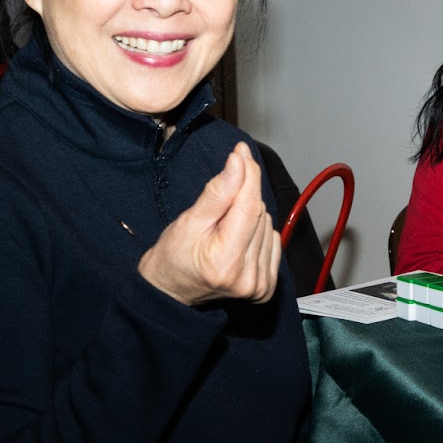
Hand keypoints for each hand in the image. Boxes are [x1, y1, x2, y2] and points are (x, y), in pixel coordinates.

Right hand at [137, 143, 281, 305]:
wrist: (171, 291)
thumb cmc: (172, 257)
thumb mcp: (188, 222)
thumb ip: (217, 193)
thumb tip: (238, 162)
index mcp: (225, 262)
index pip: (249, 206)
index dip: (247, 175)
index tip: (241, 151)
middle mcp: (247, 278)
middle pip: (259, 214)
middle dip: (242, 198)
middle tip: (219, 202)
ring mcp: (259, 285)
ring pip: (267, 225)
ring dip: (249, 217)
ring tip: (223, 229)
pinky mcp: (266, 286)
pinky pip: (272, 240)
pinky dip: (257, 232)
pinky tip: (238, 238)